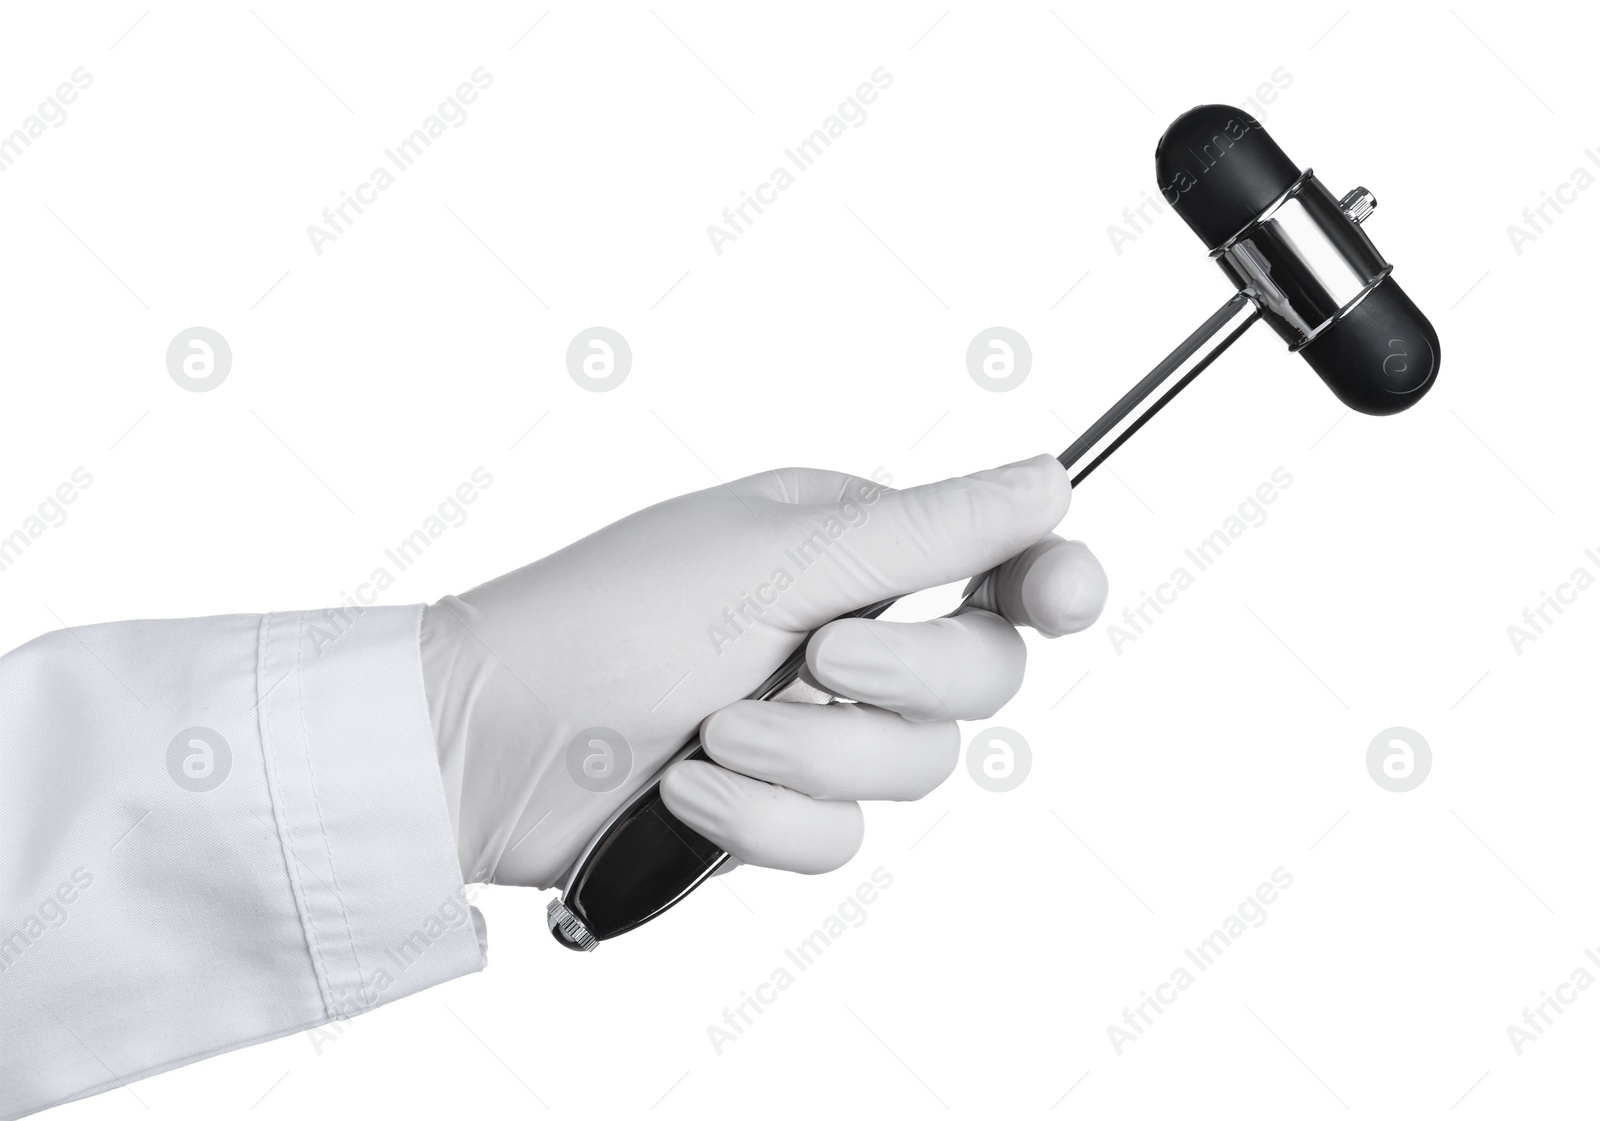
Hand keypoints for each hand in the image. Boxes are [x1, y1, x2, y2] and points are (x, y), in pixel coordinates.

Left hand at [419, 454, 1106, 887]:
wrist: (489, 741)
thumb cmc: (613, 617)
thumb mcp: (780, 558)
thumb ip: (929, 532)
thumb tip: (1051, 482)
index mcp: (850, 547)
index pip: (992, 562)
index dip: (1047, 582)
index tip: (1064, 599)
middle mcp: (845, 633)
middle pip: (979, 677)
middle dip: (905, 679)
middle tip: (824, 658)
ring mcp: (812, 727)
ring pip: (915, 770)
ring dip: (810, 755)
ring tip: (715, 730)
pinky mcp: (775, 807)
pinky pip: (838, 839)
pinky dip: (762, 817)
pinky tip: (685, 788)